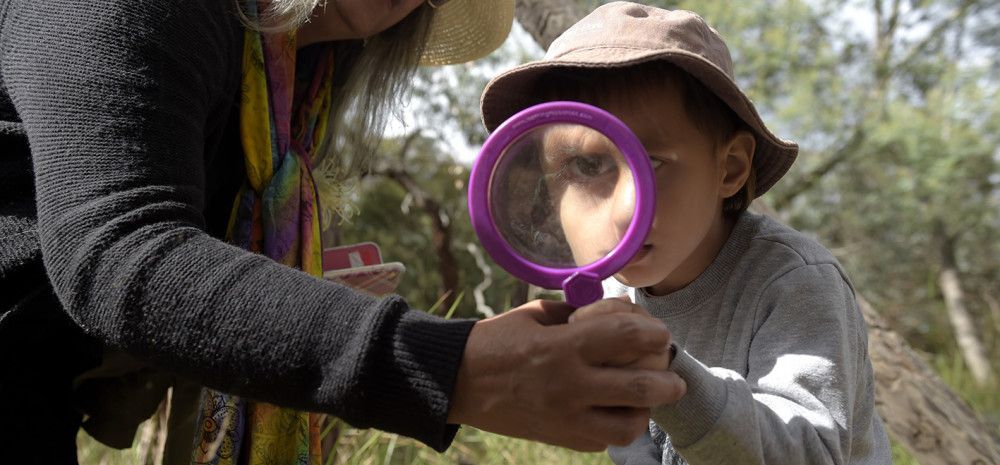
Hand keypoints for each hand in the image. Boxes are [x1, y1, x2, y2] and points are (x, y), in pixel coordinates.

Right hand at [447, 299, 686, 450]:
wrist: (458, 381)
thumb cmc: (498, 341)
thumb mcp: (537, 314)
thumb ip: (580, 314)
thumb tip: (620, 314)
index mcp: (563, 345)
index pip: (628, 337)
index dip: (653, 332)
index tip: (657, 333)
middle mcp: (569, 384)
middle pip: (641, 386)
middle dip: (668, 379)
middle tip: (672, 376)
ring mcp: (566, 416)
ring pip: (629, 424)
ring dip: (647, 410)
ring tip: (647, 398)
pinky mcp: (561, 438)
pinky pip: (605, 440)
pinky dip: (618, 426)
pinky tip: (615, 411)